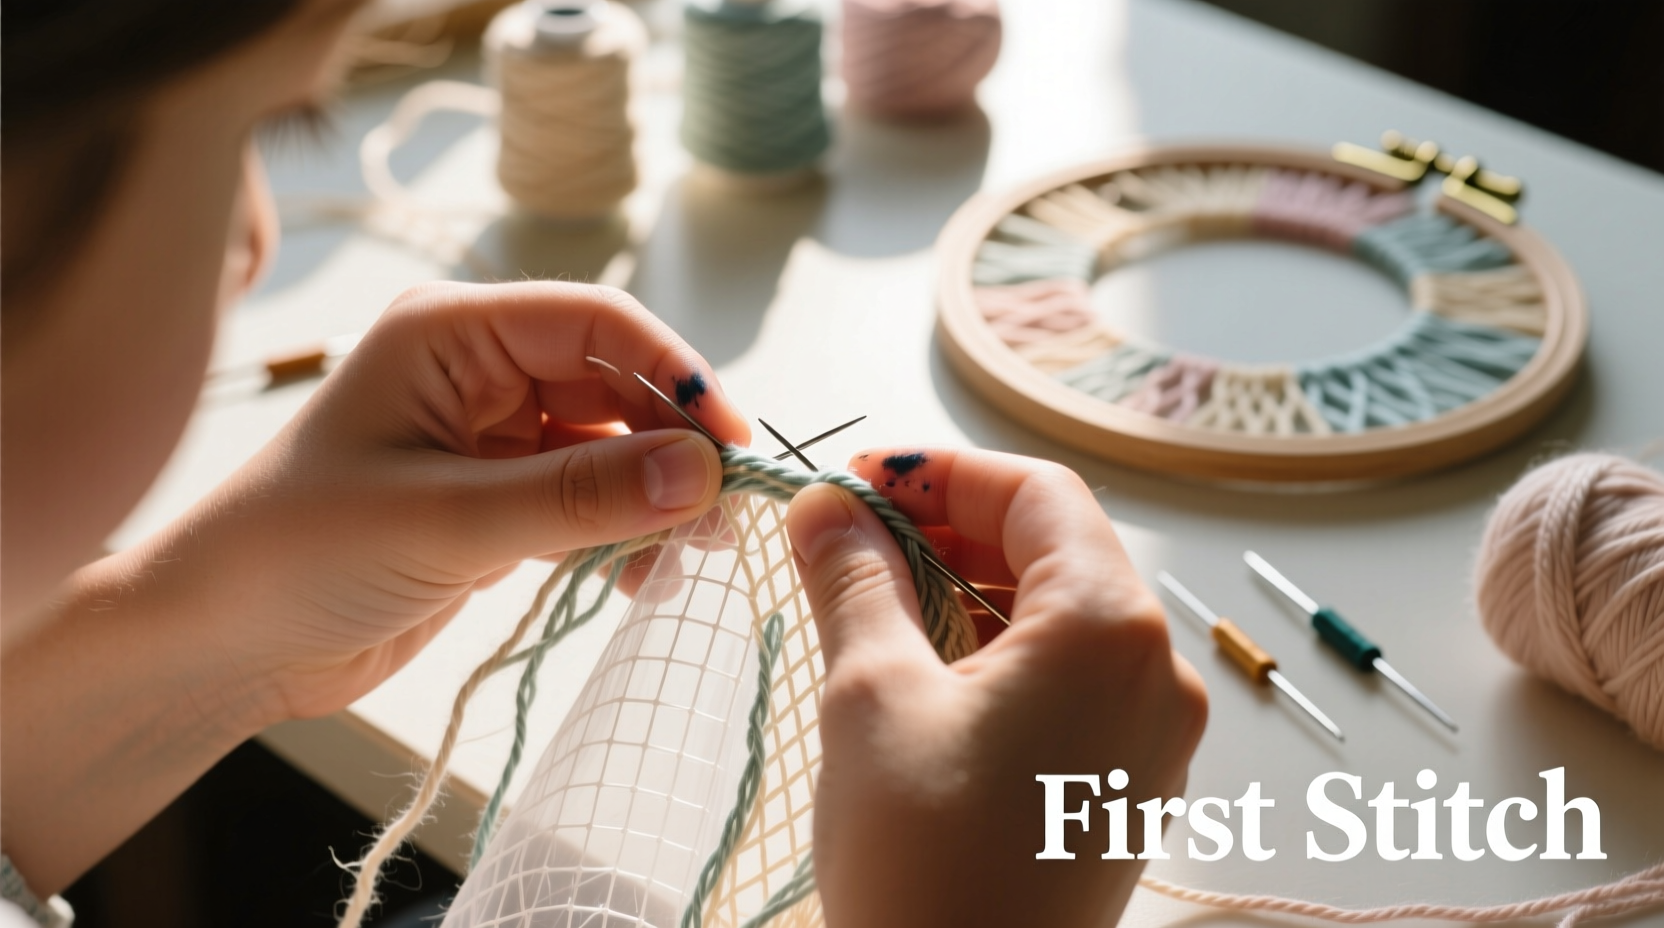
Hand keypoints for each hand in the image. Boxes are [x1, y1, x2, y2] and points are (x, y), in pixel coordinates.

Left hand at [184, 281, 752, 721]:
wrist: (217, 645)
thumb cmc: (295, 555)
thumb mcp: (444, 523)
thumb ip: (577, 497)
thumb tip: (700, 473)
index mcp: (451, 334)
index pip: (594, 322)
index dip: (672, 372)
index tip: (728, 440)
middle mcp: (478, 372)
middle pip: (614, 386)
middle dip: (671, 445)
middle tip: (722, 514)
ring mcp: (489, 440)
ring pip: (609, 449)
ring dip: (653, 498)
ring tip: (687, 556)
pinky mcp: (494, 501)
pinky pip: (586, 501)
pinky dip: (621, 535)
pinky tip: (639, 578)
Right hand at [785, 448, 1207, 927]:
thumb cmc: (925, 860)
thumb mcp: (872, 696)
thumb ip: (855, 579)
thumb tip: (828, 508)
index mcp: (1110, 629)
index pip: (1035, 493)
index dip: (941, 470)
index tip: (858, 480)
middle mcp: (1156, 671)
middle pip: (1055, 546)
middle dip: (949, 527)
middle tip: (850, 537)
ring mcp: (1152, 732)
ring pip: (1060, 613)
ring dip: (969, 588)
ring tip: (873, 601)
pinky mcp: (1127, 780)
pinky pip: (1069, 678)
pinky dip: (998, 651)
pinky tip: (923, 667)